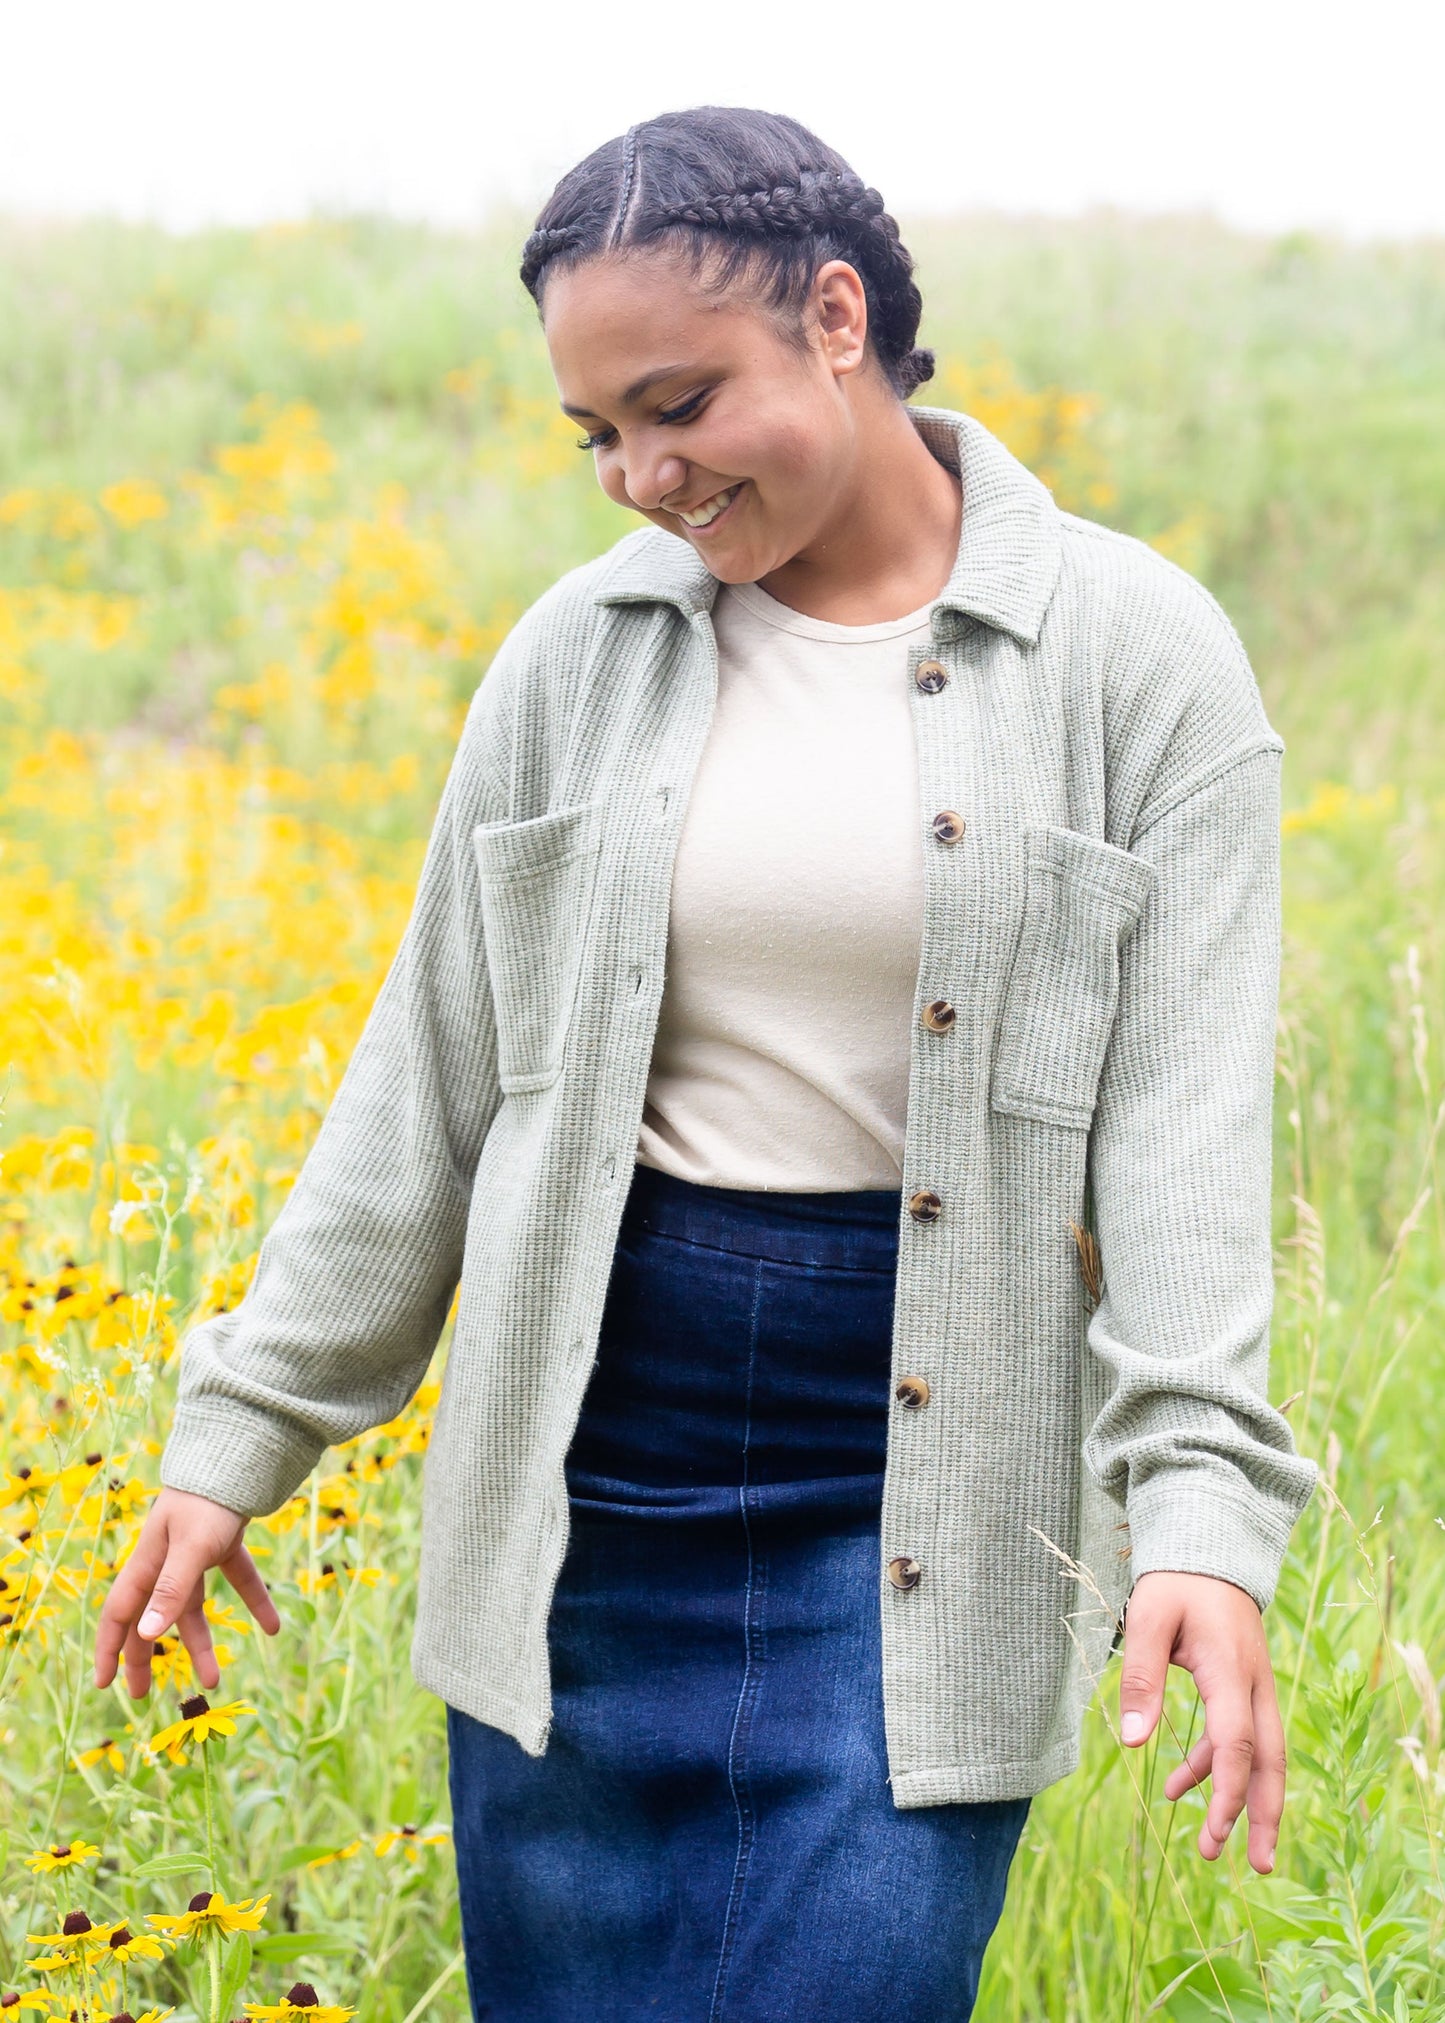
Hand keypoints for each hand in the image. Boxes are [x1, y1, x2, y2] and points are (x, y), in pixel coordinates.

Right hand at [94, 1486, 281, 1698]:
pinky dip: (254, 1603)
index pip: (119, 1614)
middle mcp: (166, 1562)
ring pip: (193, 1609)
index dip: (108, 1649)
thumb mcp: (190, 1549)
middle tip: (143, 1696)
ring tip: (215, 1681)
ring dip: (201, 1644)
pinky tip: (273, 1628)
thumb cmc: (207, 1500)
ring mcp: (195, 1553)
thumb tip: (148, 1636)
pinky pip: (237, 1580)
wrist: (237, 1455)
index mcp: (147, 1564)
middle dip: (145, 1657)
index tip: (103, 1684)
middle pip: (150, 1618)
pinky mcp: (224, 1543)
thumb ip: (171, 1591)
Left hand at [1117, 1568, 1285, 1872]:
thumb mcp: (1149, 1620)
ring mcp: (1254, 1687)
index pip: (1237, 1743)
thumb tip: (1132, 1742)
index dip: (1227, 1792)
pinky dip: (1213, 1766)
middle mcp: (1254, 1684)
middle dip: (1265, 1816)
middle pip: (1270, 1760)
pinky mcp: (1242, 1687)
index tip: (1214, 1832)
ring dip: (1238, 1800)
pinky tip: (1177, 1788)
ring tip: (1211, 1846)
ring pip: (1260, 1755)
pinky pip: (1236, 1737)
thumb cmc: (1176, 1581)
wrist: (1209, 1548)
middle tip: (1261, 1868)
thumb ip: (1141, 1678)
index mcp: (1230, 1669)